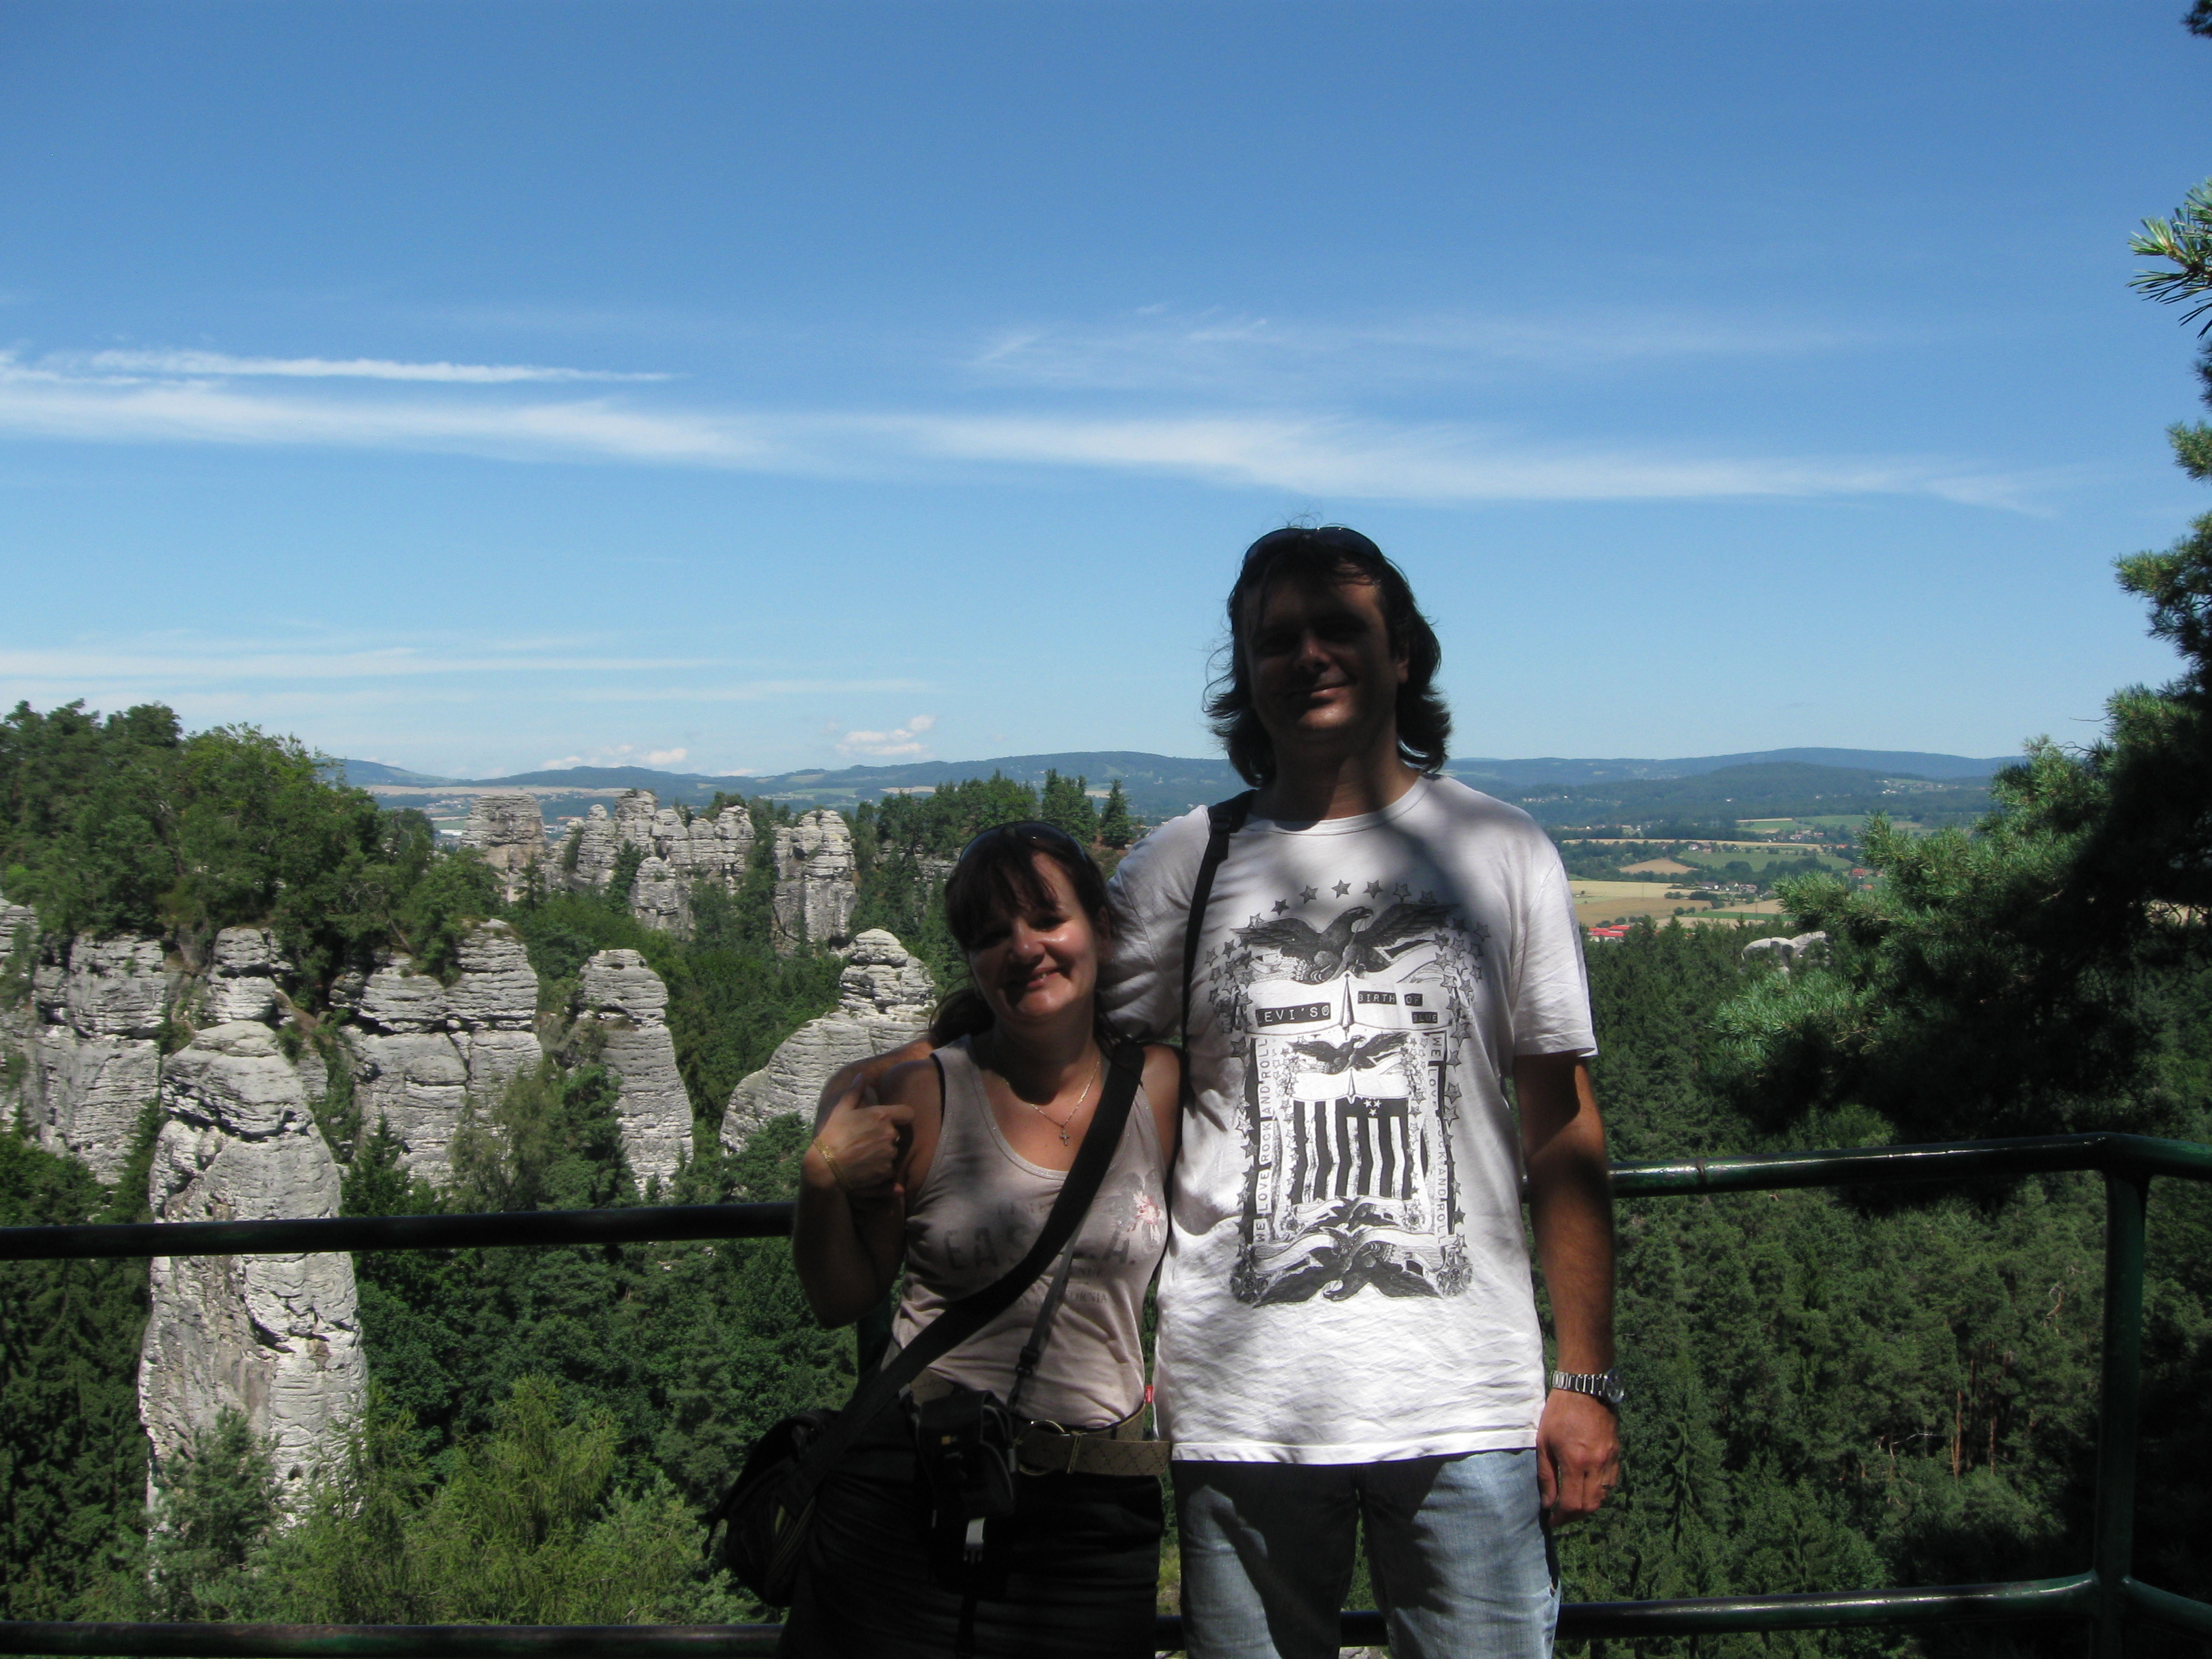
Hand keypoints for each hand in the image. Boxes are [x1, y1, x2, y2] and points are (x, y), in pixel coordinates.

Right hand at [806, 1081, 911, 1208]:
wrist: (826, 1166)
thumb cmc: (833, 1135)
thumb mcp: (841, 1110)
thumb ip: (855, 1092)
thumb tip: (861, 1076)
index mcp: (881, 1116)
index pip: (908, 1113)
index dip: (901, 1116)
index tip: (892, 1120)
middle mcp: (890, 1133)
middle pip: (897, 1133)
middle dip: (886, 1136)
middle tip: (868, 1140)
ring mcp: (889, 1153)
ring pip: (893, 1151)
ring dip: (884, 1152)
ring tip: (865, 1154)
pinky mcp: (887, 1171)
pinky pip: (890, 1167)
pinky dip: (882, 1167)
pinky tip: (866, 1166)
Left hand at [1536, 1388, 1619, 1526]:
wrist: (1585, 1388)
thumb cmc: (1559, 1412)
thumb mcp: (1544, 1443)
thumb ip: (1547, 1476)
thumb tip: (1548, 1502)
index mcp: (1576, 1462)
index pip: (1572, 1504)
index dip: (1562, 1518)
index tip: (1552, 1521)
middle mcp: (1597, 1465)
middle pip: (1591, 1506)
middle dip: (1575, 1516)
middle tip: (1562, 1516)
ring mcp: (1610, 1459)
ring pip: (1604, 1496)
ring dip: (1589, 1506)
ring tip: (1573, 1504)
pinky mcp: (1617, 1453)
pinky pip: (1612, 1482)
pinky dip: (1600, 1492)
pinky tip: (1588, 1488)